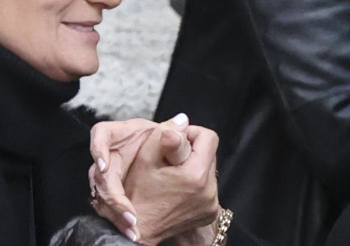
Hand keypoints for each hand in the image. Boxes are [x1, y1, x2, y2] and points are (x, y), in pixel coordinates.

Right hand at [91, 122, 219, 243]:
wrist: (138, 230)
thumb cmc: (138, 194)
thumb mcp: (146, 158)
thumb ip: (166, 135)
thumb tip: (183, 119)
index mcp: (195, 175)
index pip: (208, 137)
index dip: (190, 134)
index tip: (174, 142)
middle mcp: (209, 191)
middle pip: (209, 154)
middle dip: (191, 152)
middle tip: (169, 161)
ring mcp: (211, 205)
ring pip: (209, 170)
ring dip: (193, 168)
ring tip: (172, 176)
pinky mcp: (210, 213)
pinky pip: (208, 188)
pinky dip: (196, 184)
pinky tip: (177, 189)